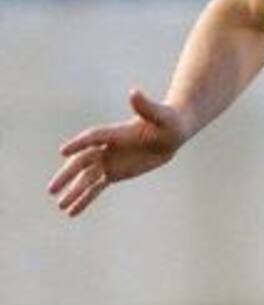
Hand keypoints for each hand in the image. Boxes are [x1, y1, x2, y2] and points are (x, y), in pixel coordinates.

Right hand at [48, 88, 188, 216]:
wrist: (171, 133)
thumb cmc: (168, 121)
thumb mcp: (160, 115)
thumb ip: (146, 106)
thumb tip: (134, 93)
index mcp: (114, 133)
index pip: (92, 138)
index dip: (79, 144)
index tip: (63, 151)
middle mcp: (106, 147)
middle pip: (82, 162)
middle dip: (67, 175)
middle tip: (52, 188)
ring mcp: (108, 161)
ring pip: (86, 179)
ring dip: (73, 192)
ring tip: (60, 205)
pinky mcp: (113, 173)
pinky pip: (95, 187)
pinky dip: (84, 199)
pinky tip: (72, 211)